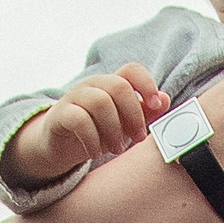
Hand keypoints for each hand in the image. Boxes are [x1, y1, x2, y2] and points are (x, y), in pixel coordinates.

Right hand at [4, 63, 169, 184]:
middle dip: (133, 115)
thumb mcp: (124, 124)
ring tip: (116, 148)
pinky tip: (96, 152)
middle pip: (118, 86)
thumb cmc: (97, 131)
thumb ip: (145, 112)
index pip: (132, 70)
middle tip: (137, 139)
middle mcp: (93, 86)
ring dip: (113, 129)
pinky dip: (92, 139)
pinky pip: (78, 119)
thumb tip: (165, 99)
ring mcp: (74, 98)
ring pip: (100, 102)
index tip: (156, 106)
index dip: (147, 84)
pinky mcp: (59, 115)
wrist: (58, 146)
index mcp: (112, 84)